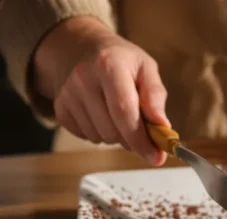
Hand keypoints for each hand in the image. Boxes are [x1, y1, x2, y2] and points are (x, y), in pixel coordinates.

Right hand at [33, 16, 167, 164]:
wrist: (82, 48)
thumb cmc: (122, 60)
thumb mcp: (146, 67)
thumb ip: (155, 95)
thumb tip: (162, 125)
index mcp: (109, 64)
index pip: (124, 110)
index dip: (141, 139)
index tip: (156, 157)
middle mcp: (83, 79)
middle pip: (112, 129)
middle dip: (132, 139)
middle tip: (142, 130)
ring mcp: (67, 94)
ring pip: (99, 137)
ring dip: (116, 136)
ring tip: (119, 115)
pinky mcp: (60, 108)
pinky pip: (86, 137)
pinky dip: (100, 134)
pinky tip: (103, 115)